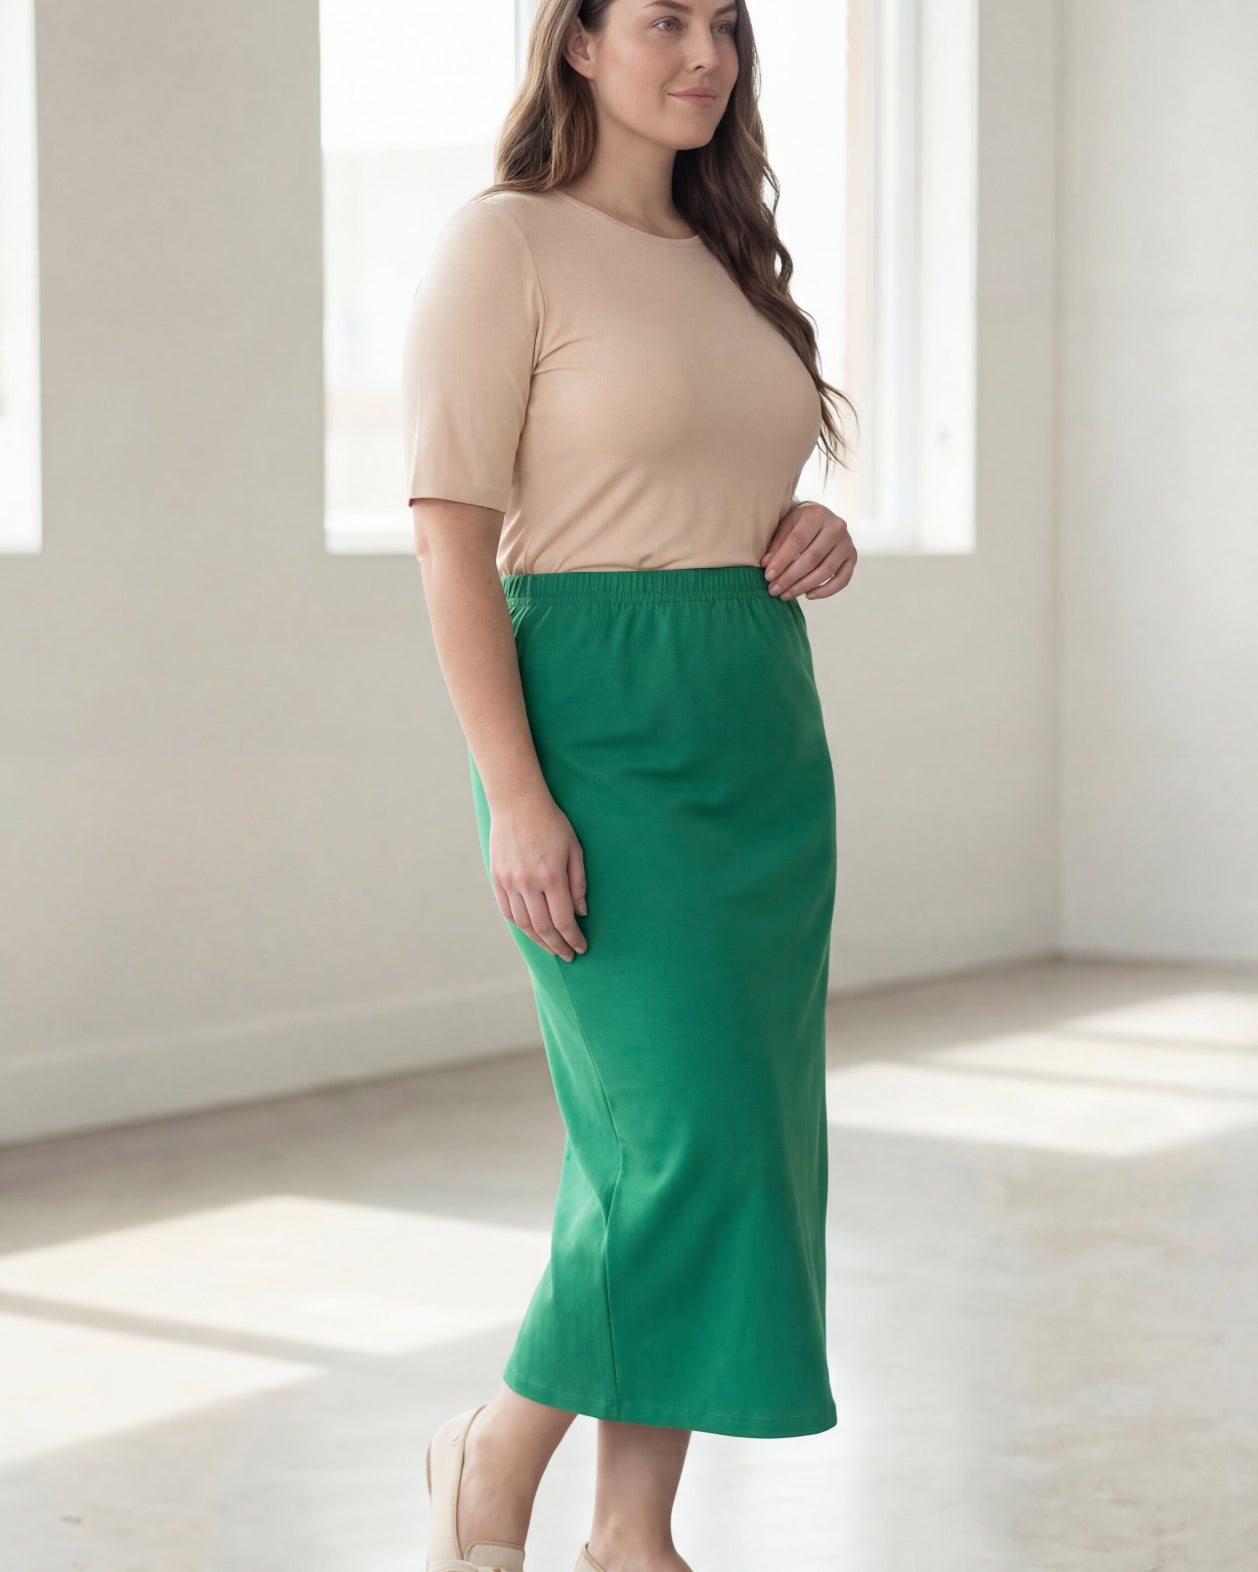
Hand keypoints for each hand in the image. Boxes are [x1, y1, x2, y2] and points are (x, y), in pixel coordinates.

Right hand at [488, 789, 587, 960]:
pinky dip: (521, 926)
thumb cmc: (552, 823)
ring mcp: (509, 882)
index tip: (581, 948)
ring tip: (552, 947)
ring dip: (540, 940)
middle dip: (558, 946)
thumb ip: (578, 883)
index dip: (573, 939)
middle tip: (569, 955)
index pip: (564, 920)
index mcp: (551, 875)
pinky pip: (508, 912)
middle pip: (544, 928)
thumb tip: (581, 913)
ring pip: (524, 924)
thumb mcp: (574, 849)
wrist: (517, 803)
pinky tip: (532, 931)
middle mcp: (528, 882)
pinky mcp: (497, 879)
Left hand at [759, 501, 857, 600]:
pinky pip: (842, 579)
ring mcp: (847, 542)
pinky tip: (808, 596)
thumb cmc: (797, 523)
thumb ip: (776, 545)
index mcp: (817, 514)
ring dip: (803, 586)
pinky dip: (826, 591)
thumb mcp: (784, 526)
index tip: (768, 576)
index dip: (782, 561)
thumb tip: (766, 566)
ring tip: (785, 595)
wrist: (818, 518)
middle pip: (812, 558)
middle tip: (774, 590)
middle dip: (790, 577)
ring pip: (826, 571)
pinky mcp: (852, 557)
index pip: (797, 541)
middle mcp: (836, 527)